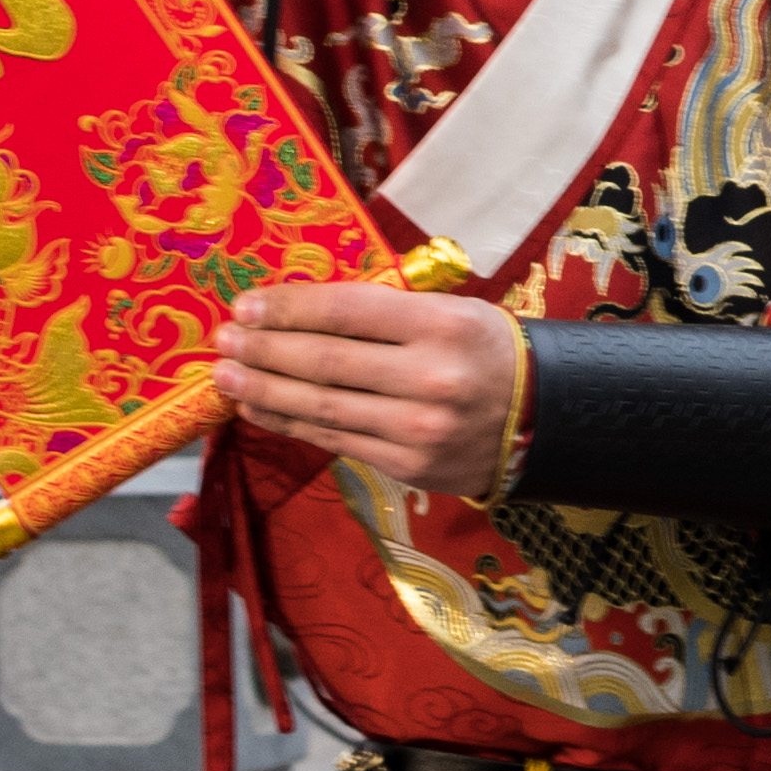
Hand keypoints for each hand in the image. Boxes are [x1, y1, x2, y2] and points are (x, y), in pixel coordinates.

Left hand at [218, 279, 525, 498]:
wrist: (547, 419)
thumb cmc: (488, 352)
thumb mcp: (453, 311)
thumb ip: (386, 312)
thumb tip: (299, 311)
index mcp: (444, 325)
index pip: (347, 311)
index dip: (289, 308)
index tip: (247, 304)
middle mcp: (430, 378)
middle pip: (325, 362)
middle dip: (264, 350)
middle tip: (224, 340)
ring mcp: (418, 429)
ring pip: (322, 407)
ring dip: (264, 392)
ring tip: (225, 377)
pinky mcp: (408, 466)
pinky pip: (335, 441)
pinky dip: (290, 425)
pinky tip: (259, 411)